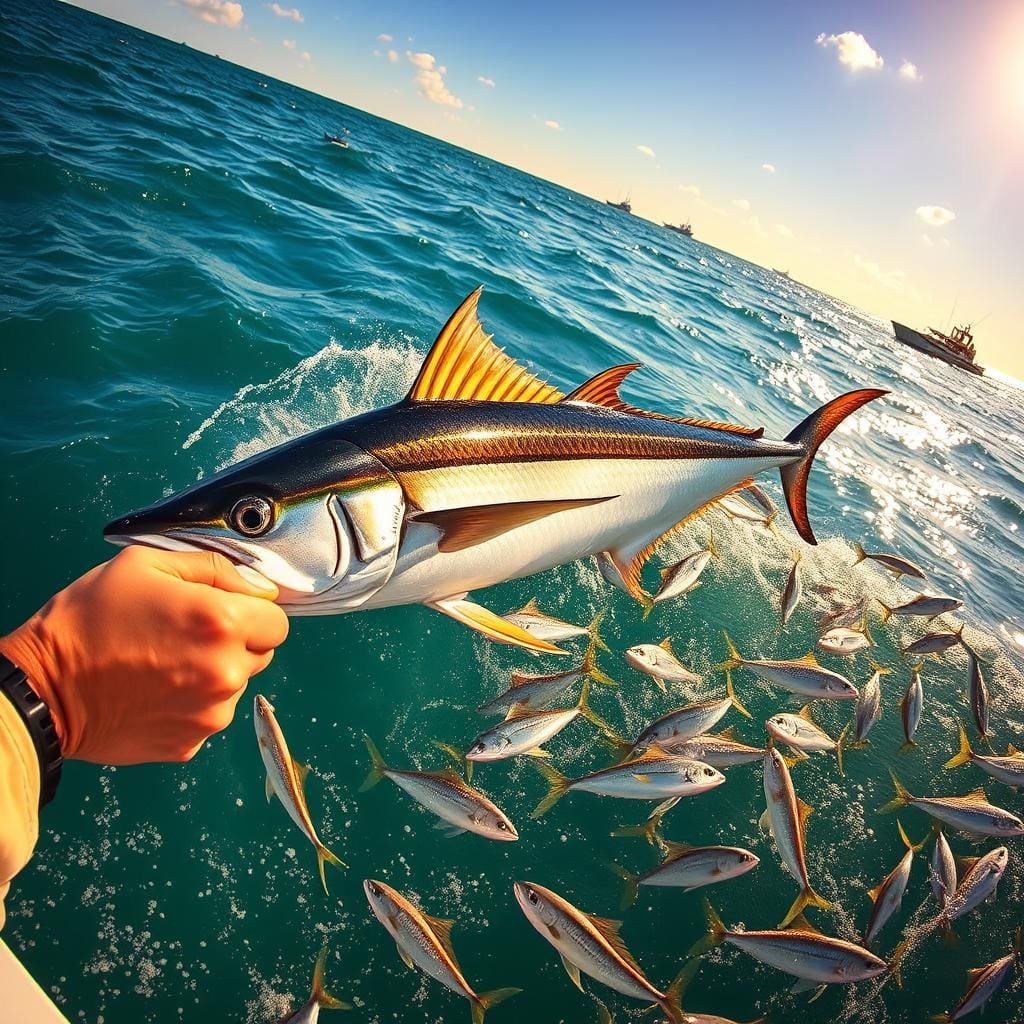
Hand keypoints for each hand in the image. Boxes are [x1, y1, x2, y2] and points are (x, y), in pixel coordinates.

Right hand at [0, 546, 288, 764]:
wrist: (41, 690)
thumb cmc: (88, 619)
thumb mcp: (146, 565)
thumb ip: (214, 568)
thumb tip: (258, 586)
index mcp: (222, 623)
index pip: (278, 621)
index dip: (254, 612)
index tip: (225, 609)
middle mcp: (226, 672)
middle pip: (262, 654)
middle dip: (237, 641)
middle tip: (187, 634)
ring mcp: (210, 714)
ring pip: (236, 686)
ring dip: (215, 674)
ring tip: (164, 662)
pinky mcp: (190, 743)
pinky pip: (209, 715)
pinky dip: (192, 704)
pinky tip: (155, 689)